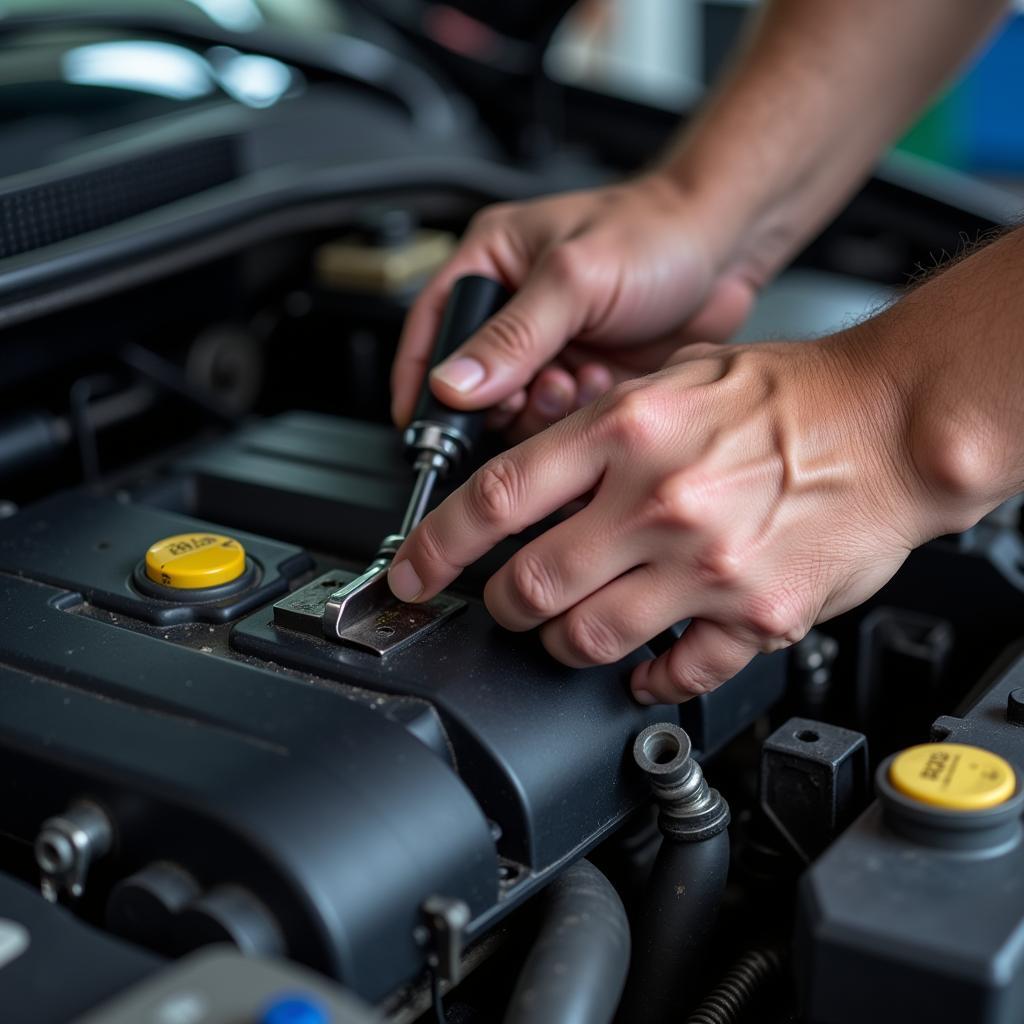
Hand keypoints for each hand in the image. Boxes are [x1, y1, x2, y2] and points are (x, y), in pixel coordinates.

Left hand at [388, 331, 935, 703]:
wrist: (890, 426)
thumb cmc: (789, 396)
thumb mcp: (673, 378)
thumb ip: (595, 428)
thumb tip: (532, 475)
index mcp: (626, 431)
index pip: (494, 499)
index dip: (434, 548)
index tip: (411, 575)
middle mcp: (657, 501)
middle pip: (525, 586)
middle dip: (497, 605)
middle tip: (502, 601)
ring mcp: (704, 568)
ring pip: (584, 639)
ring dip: (559, 643)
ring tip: (567, 628)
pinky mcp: (751, 617)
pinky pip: (674, 674)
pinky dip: (646, 677)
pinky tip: (644, 663)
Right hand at [390, 174, 758, 441]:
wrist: (726, 251)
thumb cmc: (655, 232)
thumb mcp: (573, 278)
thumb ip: (512, 336)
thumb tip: (454, 385)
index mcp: (492, 264)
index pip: (432, 327)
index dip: (419, 377)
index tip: (418, 422)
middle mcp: (514, 310)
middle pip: (472, 382)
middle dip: (501, 399)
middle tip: (534, 390)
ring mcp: (549, 349)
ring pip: (516, 410)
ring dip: (545, 408)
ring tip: (578, 378)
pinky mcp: (582, 379)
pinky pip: (558, 421)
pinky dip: (577, 414)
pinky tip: (603, 383)